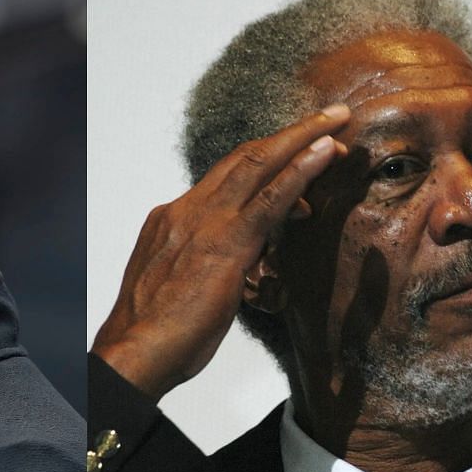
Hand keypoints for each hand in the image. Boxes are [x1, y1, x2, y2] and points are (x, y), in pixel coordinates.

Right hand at [93, 104, 350, 398]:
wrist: (135, 353)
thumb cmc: (157, 336)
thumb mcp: (179, 288)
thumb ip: (204, 265)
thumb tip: (231, 266)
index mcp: (172, 219)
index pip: (224, 178)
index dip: (264, 162)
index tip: (295, 155)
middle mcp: (186, 210)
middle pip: (243, 157)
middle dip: (288, 134)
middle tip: (326, 117)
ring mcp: (205, 222)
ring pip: (258, 163)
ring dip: (302, 137)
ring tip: (337, 121)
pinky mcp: (226, 243)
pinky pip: (270, 198)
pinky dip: (301, 169)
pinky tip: (325, 151)